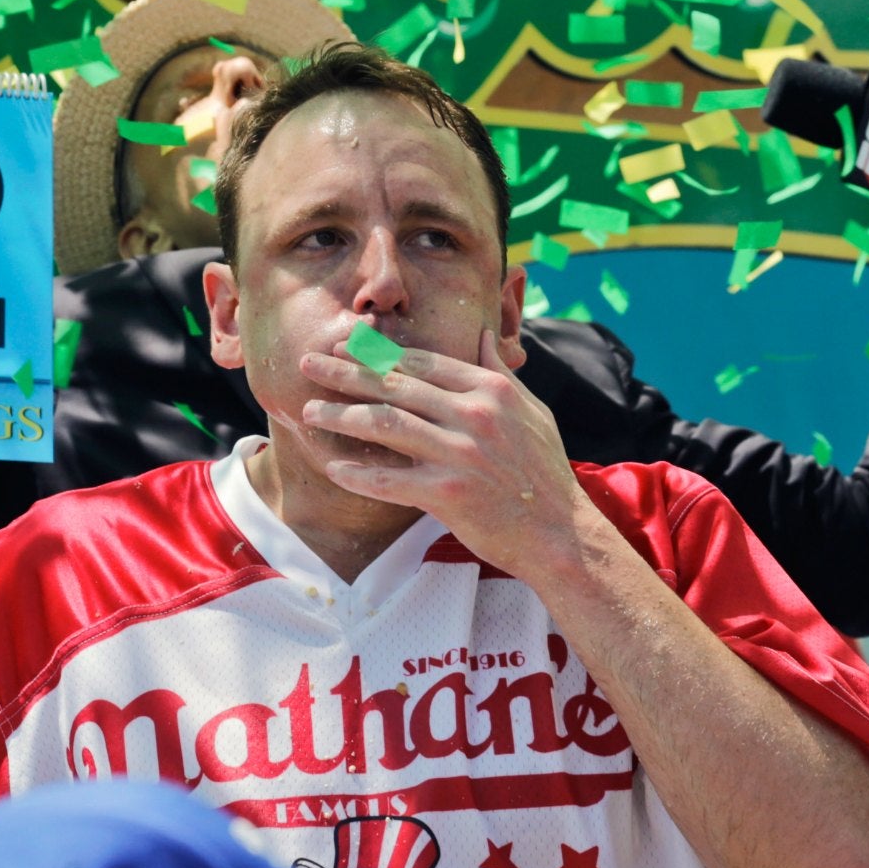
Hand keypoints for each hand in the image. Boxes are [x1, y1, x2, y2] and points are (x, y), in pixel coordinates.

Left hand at [304, 328, 584, 578]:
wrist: (560, 533)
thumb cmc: (544, 471)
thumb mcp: (532, 410)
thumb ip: (500, 371)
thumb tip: (483, 333)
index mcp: (491, 389)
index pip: (422, 361)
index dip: (378, 352)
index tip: (344, 345)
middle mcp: (474, 415)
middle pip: (394, 384)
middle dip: (345, 372)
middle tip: (308, 363)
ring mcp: (460, 454)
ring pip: (385, 425)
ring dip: (341, 416)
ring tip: (309, 412)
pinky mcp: (448, 494)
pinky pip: (389, 479)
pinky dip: (357, 473)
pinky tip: (333, 467)